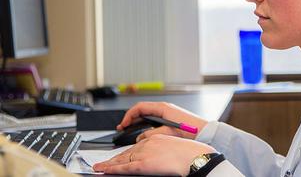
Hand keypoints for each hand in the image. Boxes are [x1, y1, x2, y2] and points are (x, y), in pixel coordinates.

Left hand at [93, 134, 215, 175]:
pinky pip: (123, 167)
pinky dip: (111, 169)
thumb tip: (158, 157)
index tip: (118, 158)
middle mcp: (147, 143)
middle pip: (126, 152)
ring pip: (122, 159)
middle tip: (103, 164)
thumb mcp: (173, 147)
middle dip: (114, 159)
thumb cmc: (189, 154)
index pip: (135, 146)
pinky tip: (103, 170)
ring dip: (109, 164)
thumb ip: (161, 149)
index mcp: (155, 138)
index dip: (124, 153)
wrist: (194, 157)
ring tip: (99, 168)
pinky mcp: (143, 164)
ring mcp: (144, 153)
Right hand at [117, 102, 207, 140]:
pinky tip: (143, 130)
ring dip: (137, 121)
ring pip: (147, 114)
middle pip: (142, 110)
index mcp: (162, 107)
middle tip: (123, 127)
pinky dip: (145, 123)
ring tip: (130, 129)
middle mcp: (164, 107)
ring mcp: (167, 112)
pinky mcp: (170, 117)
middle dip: (131, 118)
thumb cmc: (190, 129)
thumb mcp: (167, 132)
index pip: (140, 107)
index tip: (123, 123)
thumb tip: (140, 137)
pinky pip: (153, 118)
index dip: (129, 115)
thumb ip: (152, 134)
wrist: (204, 131)